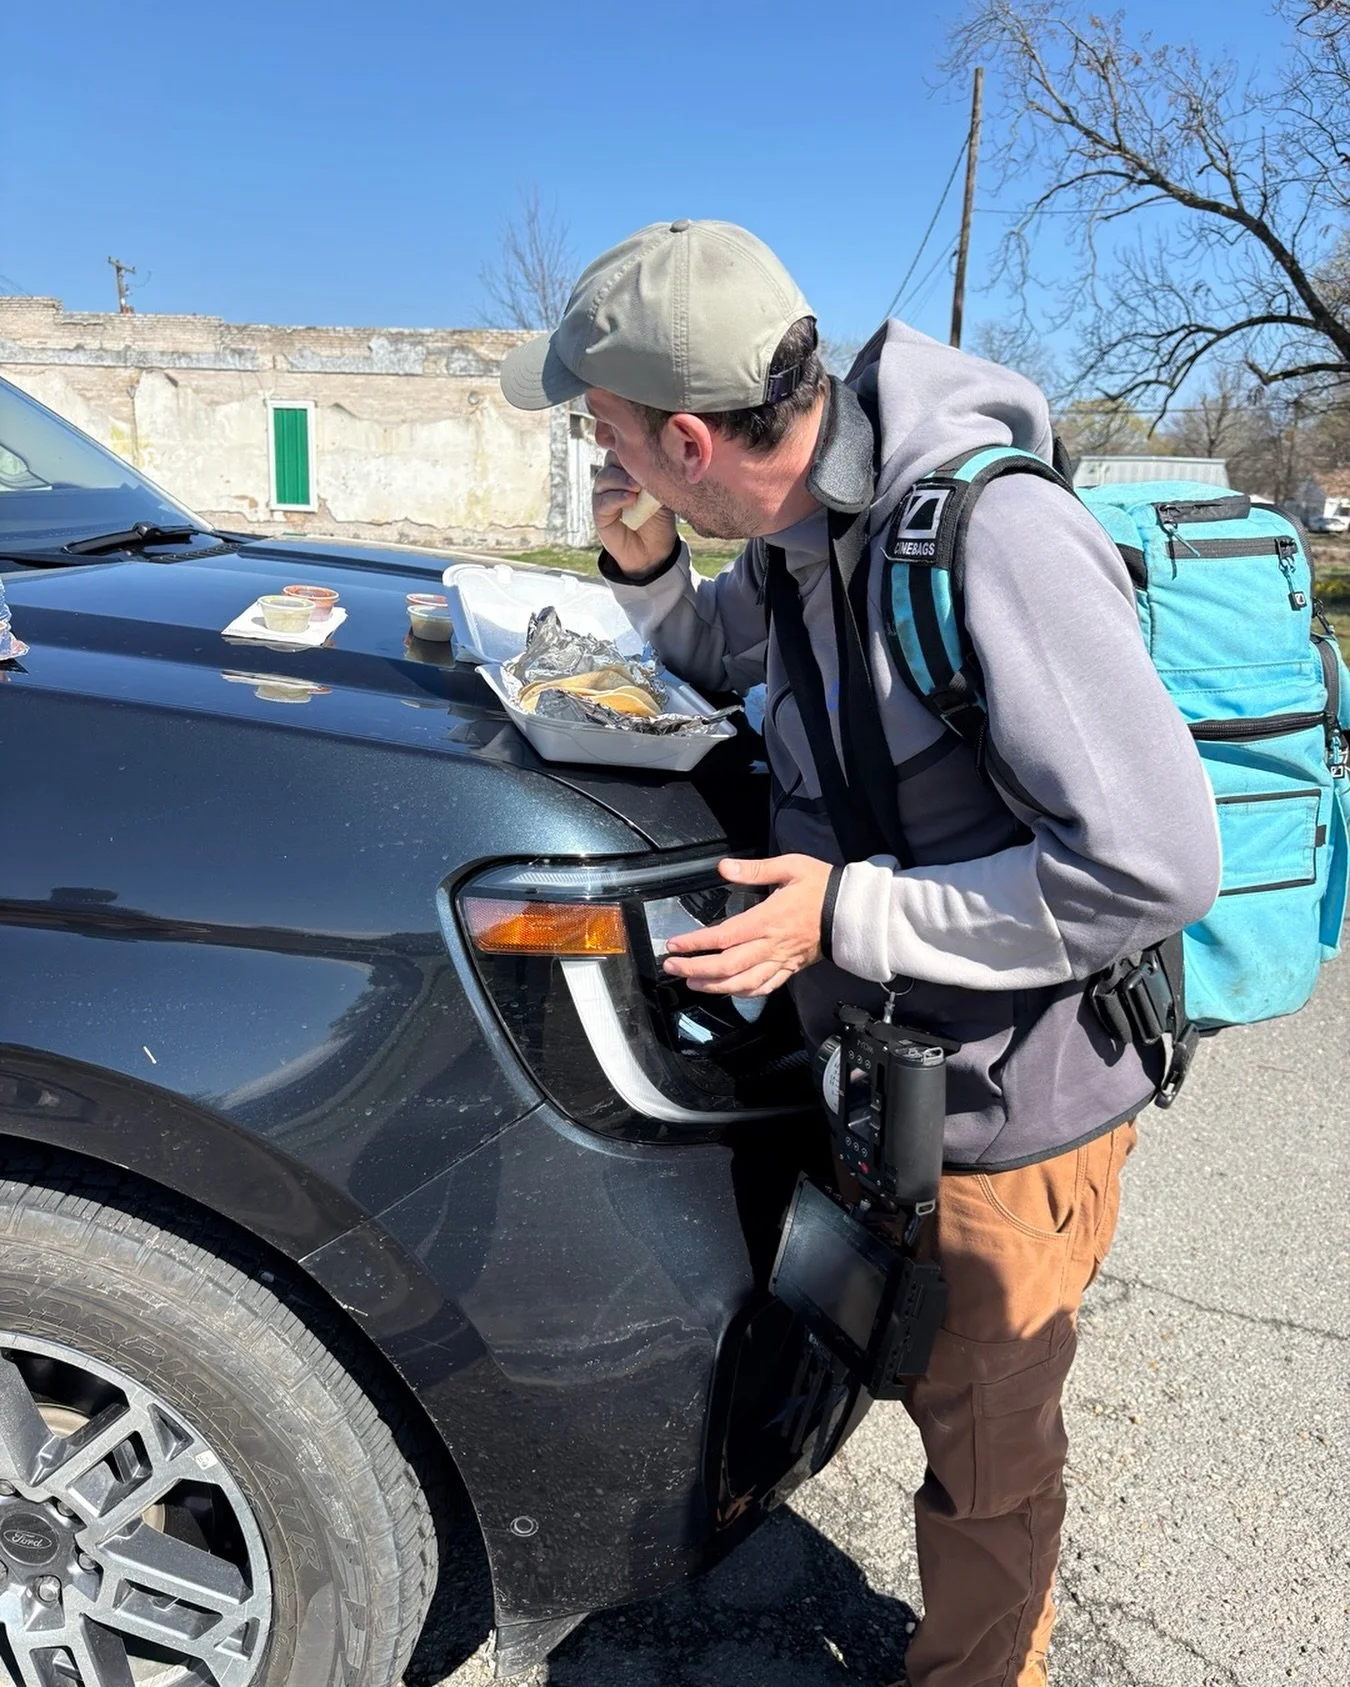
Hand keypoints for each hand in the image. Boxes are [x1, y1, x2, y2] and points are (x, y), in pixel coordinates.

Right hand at [593, 451, 678, 576]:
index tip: (644, 447)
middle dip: (625, 460)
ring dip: (621, 480)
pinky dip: (616, 498)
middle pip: (611, 458)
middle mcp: (614, 479)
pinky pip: (602, 501)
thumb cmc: (659, 519)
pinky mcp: (600, 514)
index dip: (630, 445)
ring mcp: (605, 495)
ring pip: (604, 478)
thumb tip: (660, 458)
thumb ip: (657, 476)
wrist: (654, 551)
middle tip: (642, 469)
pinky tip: (630, 499)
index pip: (623, 448)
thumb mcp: (662, 493)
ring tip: (637, 488)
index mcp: (628, 470)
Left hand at [662, 855, 832, 996]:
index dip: (695, 944)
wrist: (852, 911)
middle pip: (727, 966)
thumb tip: (724, 868)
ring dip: (715, 987)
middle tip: (673, 968)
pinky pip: (765, 987)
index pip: (723, 937)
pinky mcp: (790, 968)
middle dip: (696, 970)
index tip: (675, 945)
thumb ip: (754, 869)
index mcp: (767, 919)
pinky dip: (744, 993)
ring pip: (744, 983)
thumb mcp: (790, 867)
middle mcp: (771, 945)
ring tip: (693, 984)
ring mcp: (781, 960)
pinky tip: (730, 991)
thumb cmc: (822, 887)